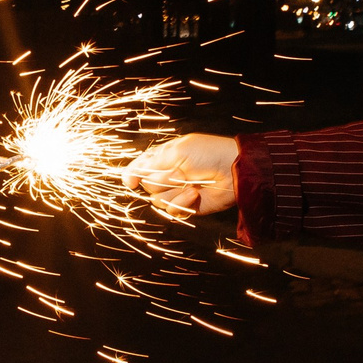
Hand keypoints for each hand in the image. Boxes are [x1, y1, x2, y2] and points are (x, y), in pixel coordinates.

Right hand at [124, 133, 241, 216]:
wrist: (233, 170)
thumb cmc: (207, 154)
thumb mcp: (177, 151)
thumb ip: (151, 164)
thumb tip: (129, 176)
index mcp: (164, 157)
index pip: (140, 167)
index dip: (133, 175)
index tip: (131, 181)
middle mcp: (168, 175)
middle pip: (148, 185)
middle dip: (162, 180)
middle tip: (180, 173)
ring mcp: (177, 191)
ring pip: (158, 199)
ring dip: (173, 191)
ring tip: (190, 183)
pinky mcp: (186, 205)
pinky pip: (172, 210)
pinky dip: (181, 202)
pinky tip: (195, 194)